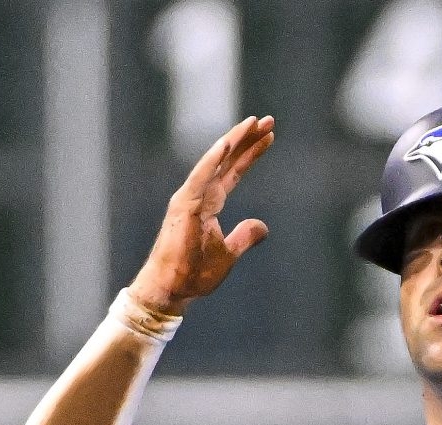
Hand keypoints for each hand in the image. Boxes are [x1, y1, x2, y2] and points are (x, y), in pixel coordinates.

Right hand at [127, 116, 274, 317]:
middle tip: (268, 120)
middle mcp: (199, 194)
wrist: (172, 288)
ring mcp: (189, 198)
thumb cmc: (193, 273)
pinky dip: (212, 160)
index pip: (233, 171)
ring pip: (215, 162)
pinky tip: (227, 143)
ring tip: (253, 122)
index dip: (250, 153)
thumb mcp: (229, 253)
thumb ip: (245, 236)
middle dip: (247, 139)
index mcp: (209, 203)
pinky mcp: (184, 206)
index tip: (269, 136)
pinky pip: (200, 178)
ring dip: (234, 140)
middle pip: (227, 160)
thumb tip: (262, 226)